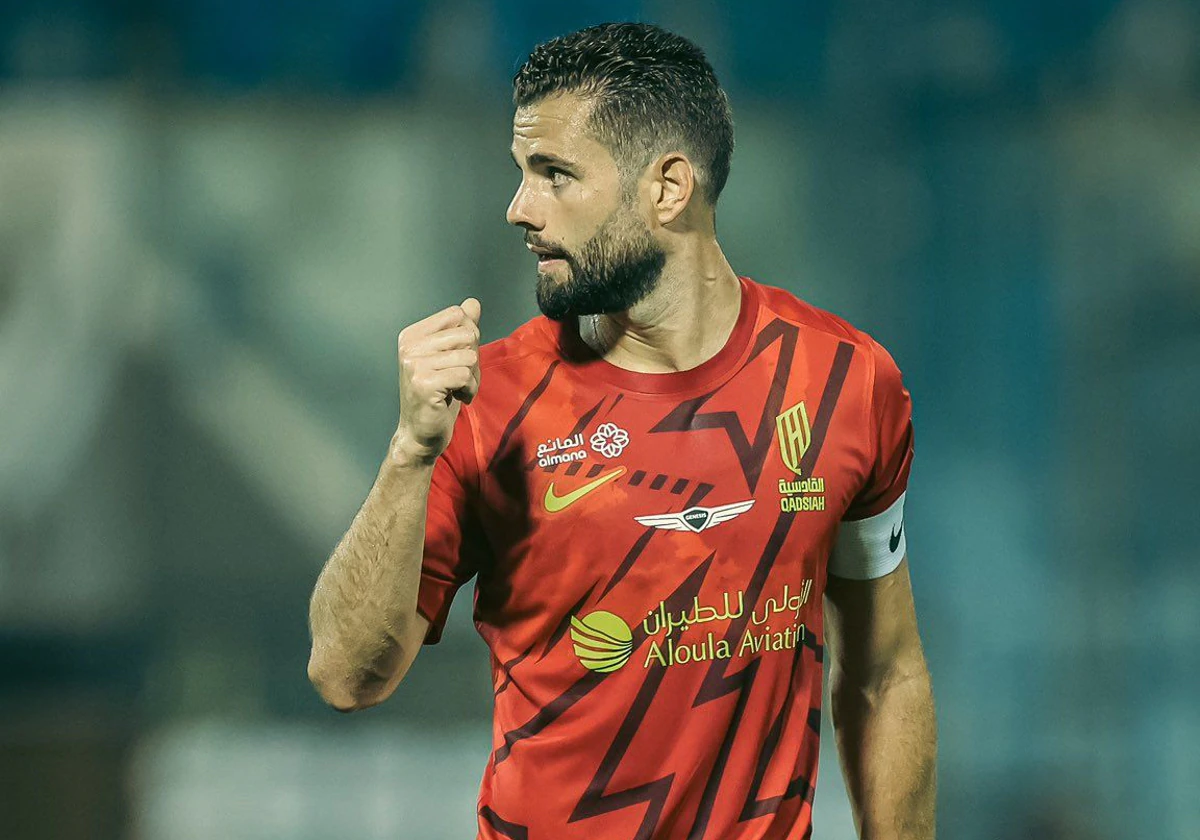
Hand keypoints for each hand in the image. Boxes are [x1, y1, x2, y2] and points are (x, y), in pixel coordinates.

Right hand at [393, 298, 480, 463]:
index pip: (457, 315)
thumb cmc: (438, 394)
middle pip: (467, 334)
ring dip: (472, 378)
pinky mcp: (424, 384)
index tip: (457, 359)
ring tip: (457, 389)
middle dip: (473, 359)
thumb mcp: (450, 357)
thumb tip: (473, 303)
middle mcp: (409, 346)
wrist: (421, 432)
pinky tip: (456, 398)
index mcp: (412, 335)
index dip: (468, 337)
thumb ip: (461, 329)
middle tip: (459, 378)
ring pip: (469, 356)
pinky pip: (465, 375)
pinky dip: (469, 390)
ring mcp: (414, 365)